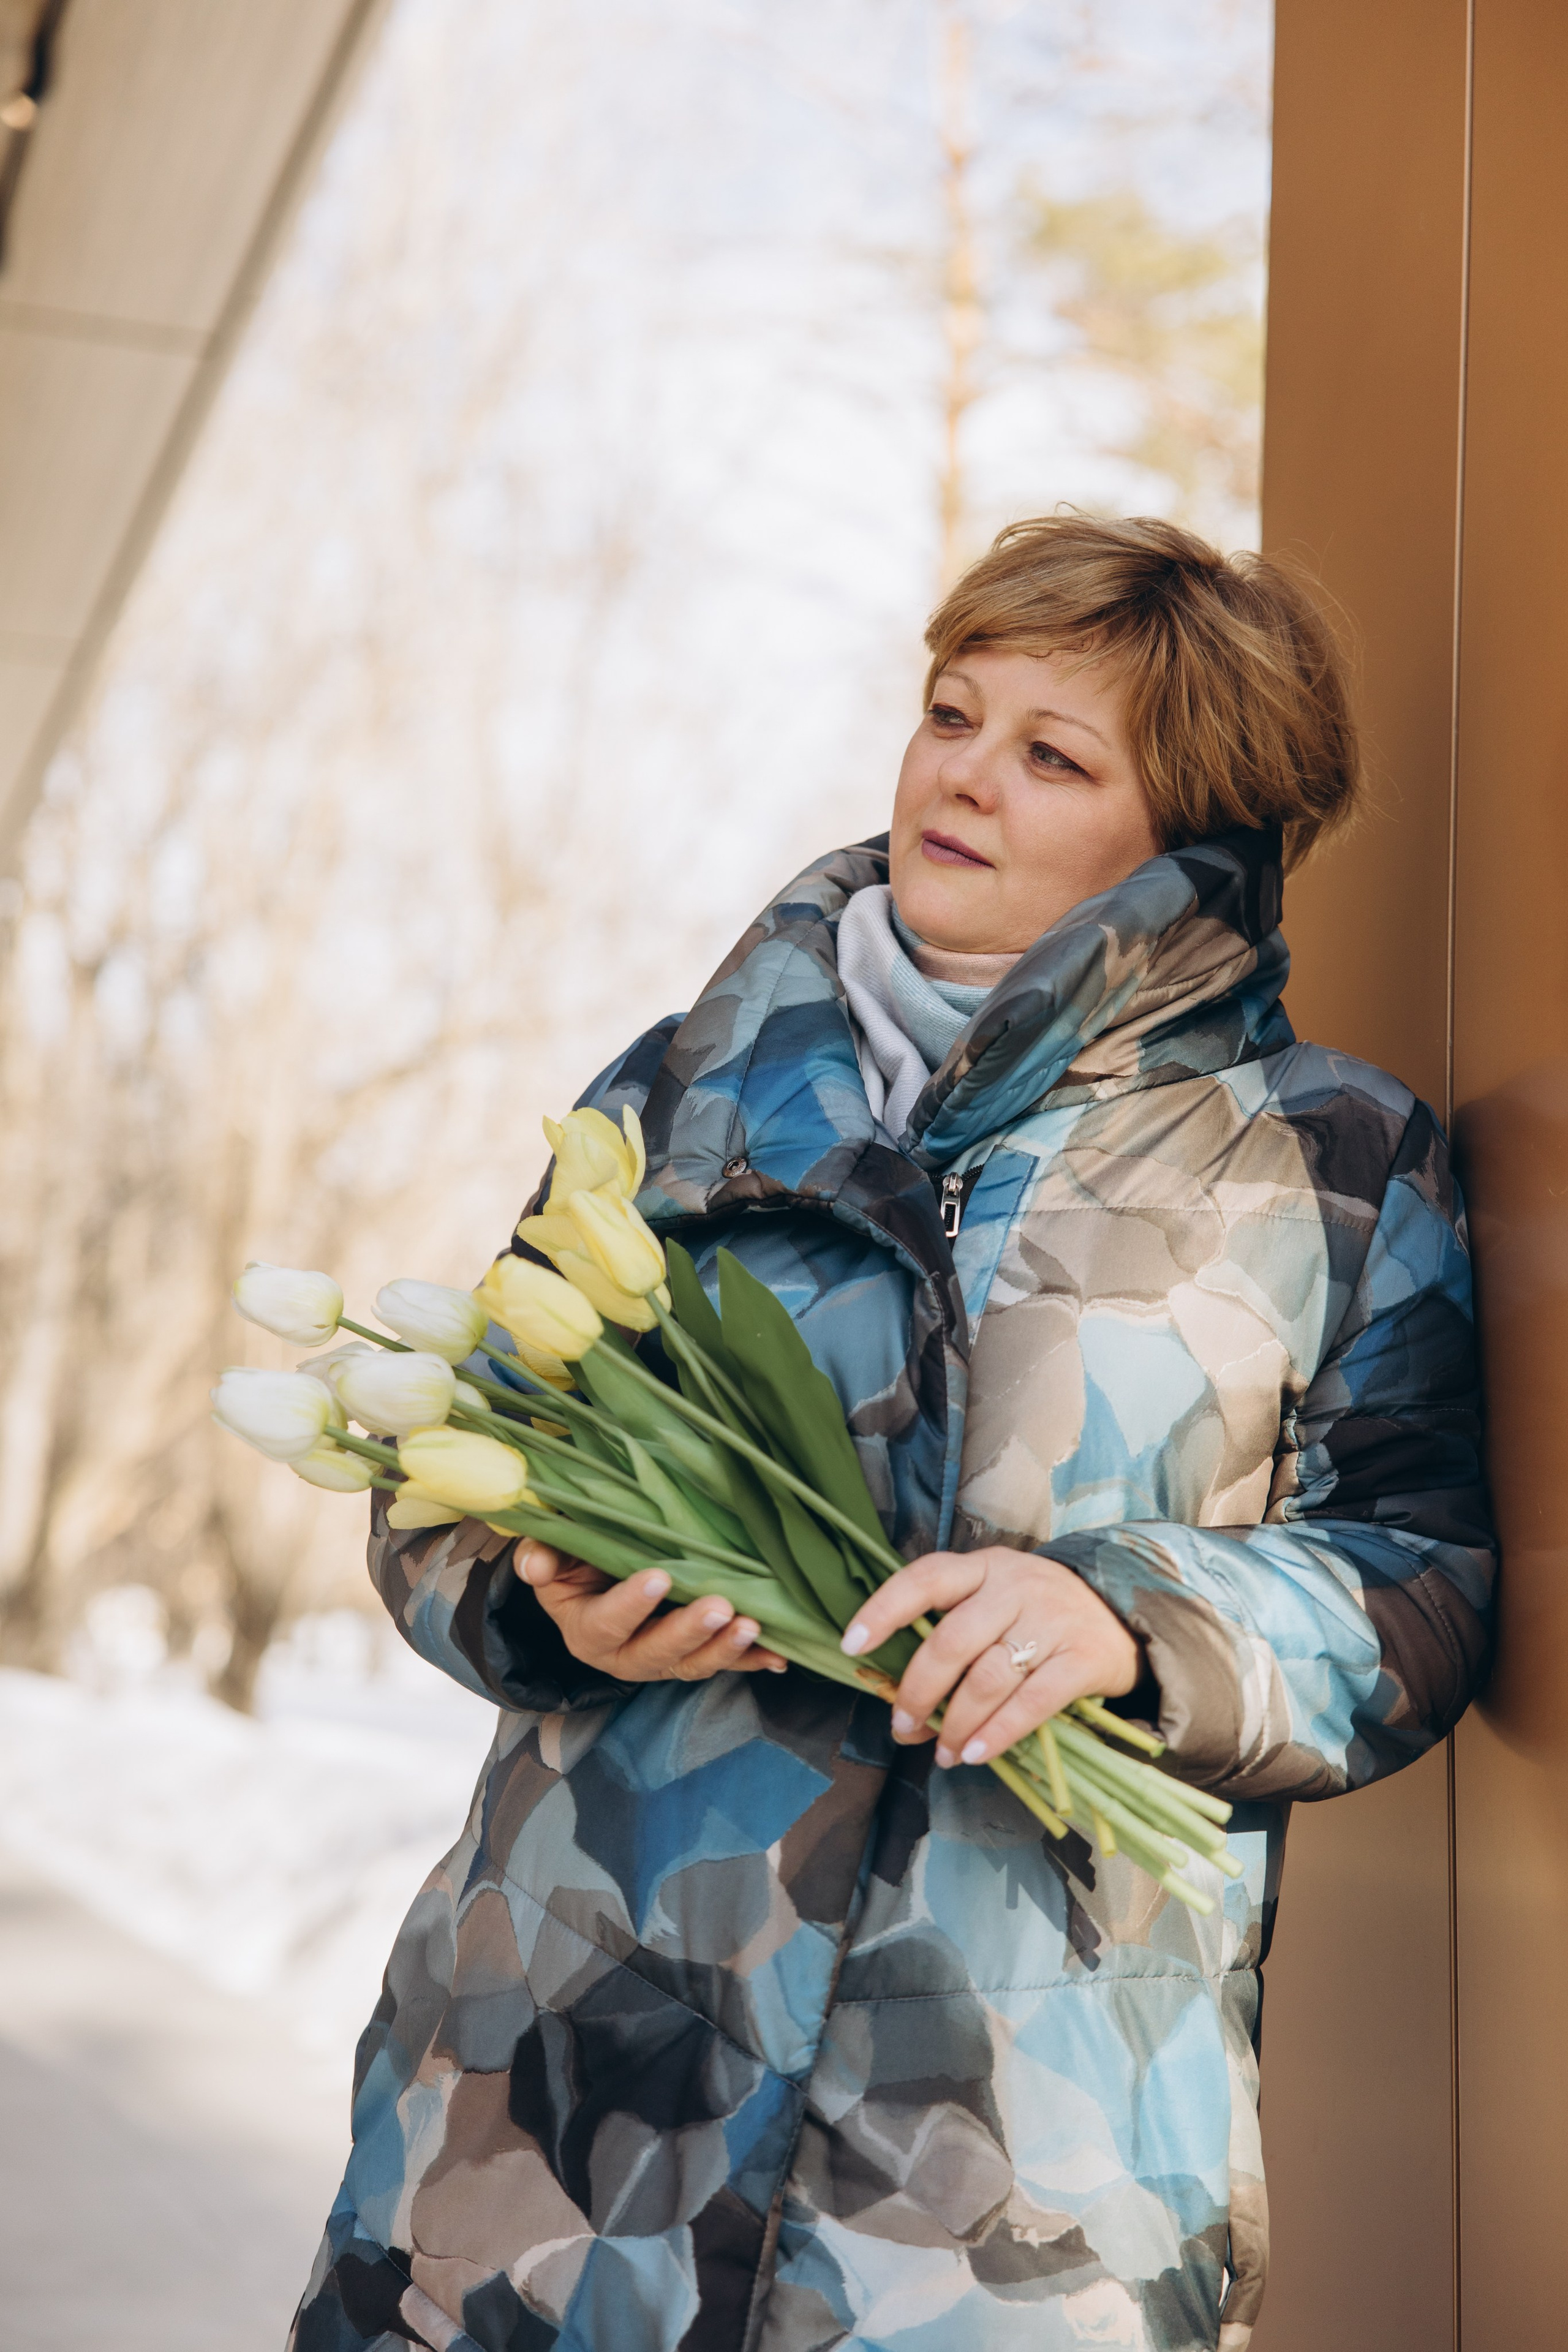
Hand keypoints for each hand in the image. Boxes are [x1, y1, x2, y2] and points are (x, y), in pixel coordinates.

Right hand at [515, 1541, 787, 1681]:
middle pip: (655, 1654)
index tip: (660, 1577)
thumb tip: (535, 1565)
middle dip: (688, 1632)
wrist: (597, 1580)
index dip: (631, 1604)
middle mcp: (624, 1656)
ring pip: (693, 1664)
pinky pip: (722, 1662)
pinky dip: (751, 1659)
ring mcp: (663, 1659)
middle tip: (719, 1605)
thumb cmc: (575, 1561)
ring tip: (752, 1625)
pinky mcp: (692, 1656)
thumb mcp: (553, 1556)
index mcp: (586, 1631)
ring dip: (724, 1649)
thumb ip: (543, 1555)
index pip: (606, 1623)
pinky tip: (779, 1654)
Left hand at [840, 1546, 1139, 1769]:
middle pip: (952, 1641)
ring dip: (956, 1723)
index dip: (884, 1609)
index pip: (925, 1578)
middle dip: (918, 1691)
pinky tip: (975, 1754)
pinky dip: (998, 1733)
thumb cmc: (1037, 1614)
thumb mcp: (996, 1600)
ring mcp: (1051, 1620)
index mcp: (984, 1567)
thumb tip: (898, 1695)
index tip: (851, 1645)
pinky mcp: (1083, 1658)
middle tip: (902, 1726)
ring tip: (941, 1752)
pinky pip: (1033, 1702)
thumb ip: (952, 1632)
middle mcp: (1015, 1587)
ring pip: (988, 1677)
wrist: (1123, 1613)